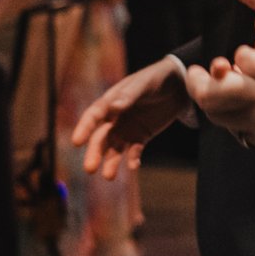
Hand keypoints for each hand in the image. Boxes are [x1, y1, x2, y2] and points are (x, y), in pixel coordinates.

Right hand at [72, 55, 191, 179]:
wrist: (178, 85)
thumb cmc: (156, 79)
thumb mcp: (143, 84)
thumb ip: (128, 96)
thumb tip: (113, 107)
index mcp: (110, 101)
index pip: (94, 116)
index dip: (84, 128)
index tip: (76, 142)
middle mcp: (114, 118)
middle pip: (101, 138)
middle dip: (95, 153)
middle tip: (89, 169)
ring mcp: (127, 129)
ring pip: (114, 149)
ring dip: (110, 162)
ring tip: (109, 176)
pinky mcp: (141, 137)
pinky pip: (134, 151)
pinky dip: (132, 159)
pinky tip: (133, 166)